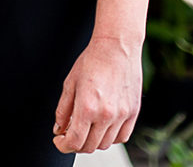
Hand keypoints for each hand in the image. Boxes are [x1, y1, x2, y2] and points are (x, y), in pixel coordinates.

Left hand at [51, 36, 140, 153]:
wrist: (117, 47)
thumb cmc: (93, 60)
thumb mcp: (70, 83)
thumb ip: (63, 110)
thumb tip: (59, 129)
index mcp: (87, 107)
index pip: (75, 141)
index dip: (63, 145)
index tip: (59, 141)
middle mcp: (106, 114)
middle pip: (89, 146)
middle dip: (76, 144)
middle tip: (70, 133)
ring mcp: (122, 115)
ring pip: (105, 144)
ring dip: (93, 141)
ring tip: (86, 127)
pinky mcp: (133, 112)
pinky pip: (122, 137)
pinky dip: (110, 137)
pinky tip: (102, 126)